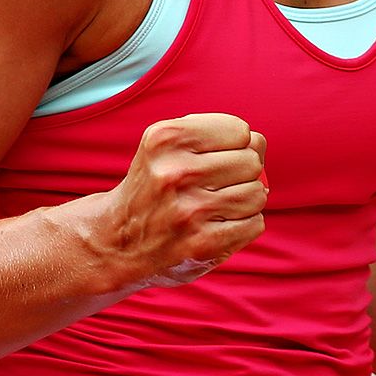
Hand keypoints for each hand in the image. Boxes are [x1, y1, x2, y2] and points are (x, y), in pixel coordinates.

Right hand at [101, 114, 267, 287]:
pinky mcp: (202, 244)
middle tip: (219, 183)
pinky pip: (255, 224)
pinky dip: (245, 224)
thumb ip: (213, 133)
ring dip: (247, 199)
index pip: (240, 131)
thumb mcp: (166, 144)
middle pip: (251, 162)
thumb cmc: (154, 184)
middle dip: (244, 171)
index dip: (237, 143)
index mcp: (166, 138)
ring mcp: (189, 211)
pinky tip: (221, 224)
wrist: (116, 240)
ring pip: (257, 194)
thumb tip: (259, 144)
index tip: (218, 156)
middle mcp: (175, 172)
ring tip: (221, 203)